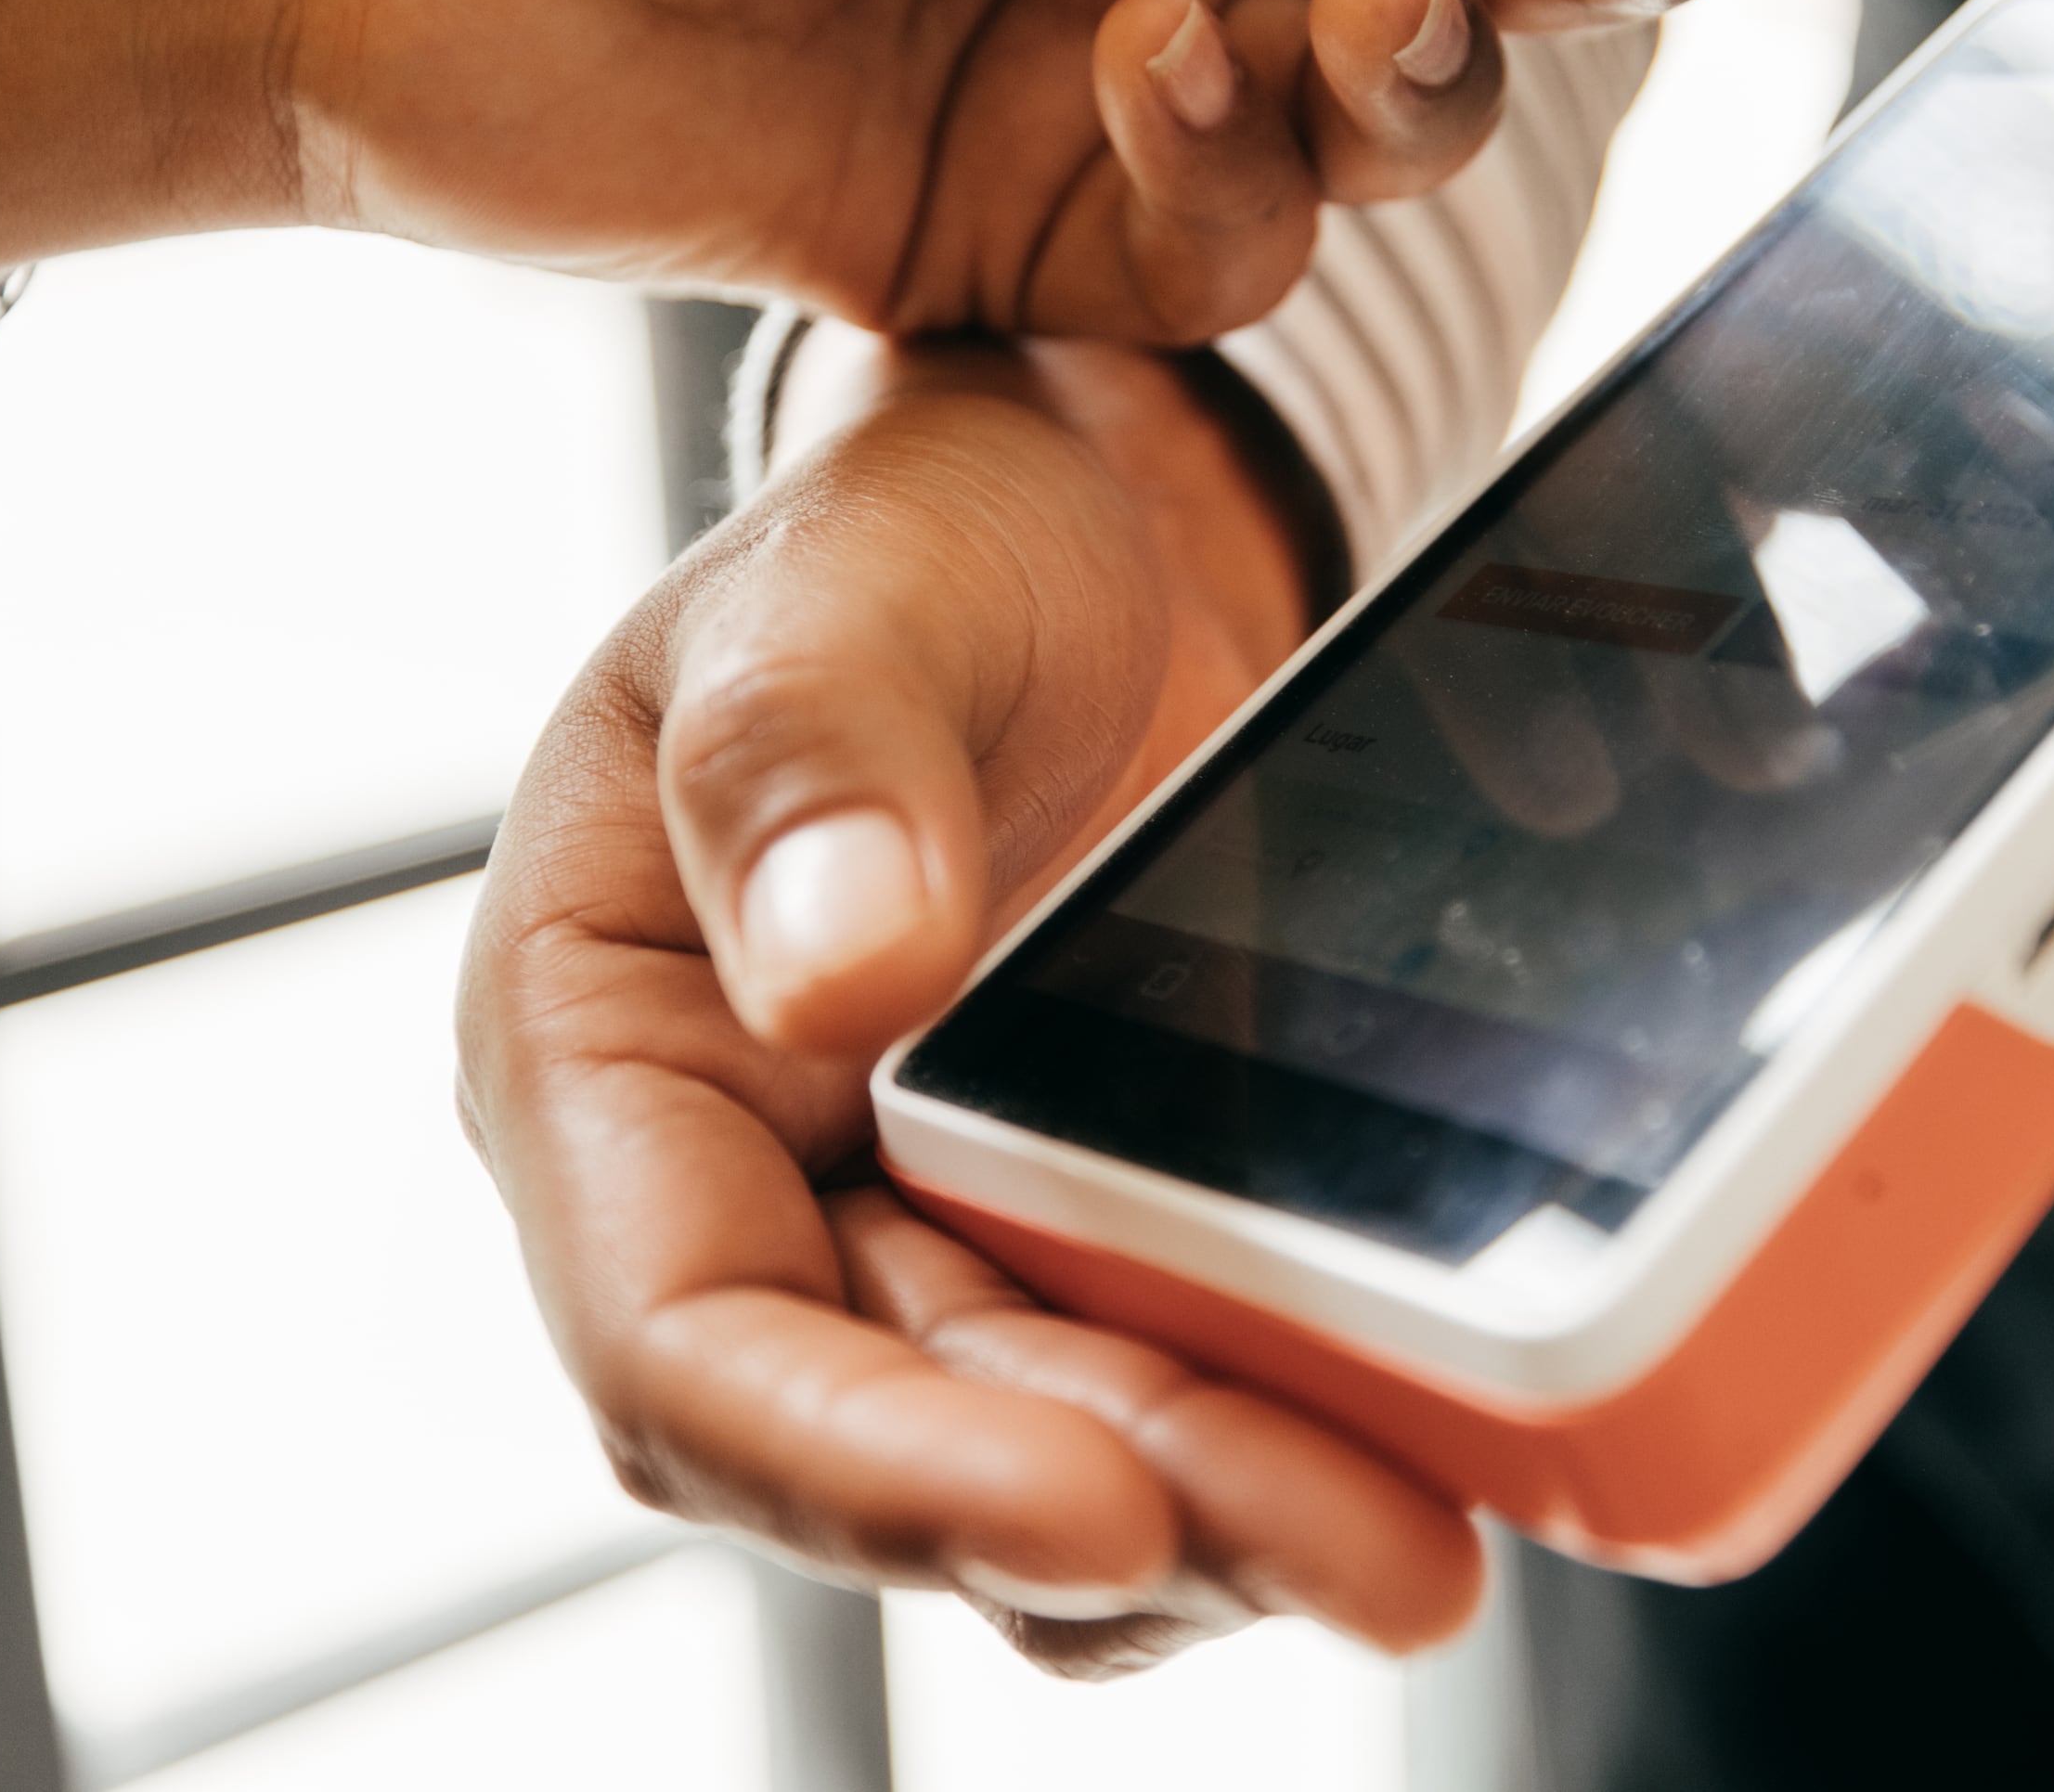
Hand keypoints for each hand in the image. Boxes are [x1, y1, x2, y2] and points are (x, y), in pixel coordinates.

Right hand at [462, 331, 1481, 1670]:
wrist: (1104, 497)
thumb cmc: (919, 527)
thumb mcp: (843, 586)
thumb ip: (807, 759)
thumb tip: (838, 979)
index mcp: (609, 1062)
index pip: (690, 1351)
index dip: (877, 1470)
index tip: (1093, 1509)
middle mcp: (750, 1191)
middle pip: (906, 1449)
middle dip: (1127, 1526)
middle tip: (1380, 1555)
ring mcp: (927, 1226)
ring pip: (1050, 1458)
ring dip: (1236, 1519)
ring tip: (1430, 1540)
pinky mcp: (1088, 1230)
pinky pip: (1168, 1390)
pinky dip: (1294, 1432)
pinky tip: (1444, 1437)